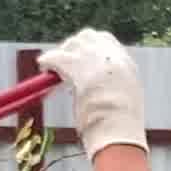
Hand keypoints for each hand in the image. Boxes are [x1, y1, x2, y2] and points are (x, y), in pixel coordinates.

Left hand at [39, 28, 146, 156]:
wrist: (119, 132)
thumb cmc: (119, 129)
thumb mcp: (123, 103)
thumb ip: (111, 90)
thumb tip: (94, 90)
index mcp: (127, 65)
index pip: (107, 42)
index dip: (90, 47)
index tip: (80, 56)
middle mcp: (113, 57)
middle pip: (88, 37)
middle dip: (73, 46)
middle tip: (63, 61)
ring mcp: (95, 60)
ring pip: (72, 44)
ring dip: (62, 53)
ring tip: (51, 66)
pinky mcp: (77, 67)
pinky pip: (57, 57)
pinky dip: (48, 60)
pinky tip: (43, 66)